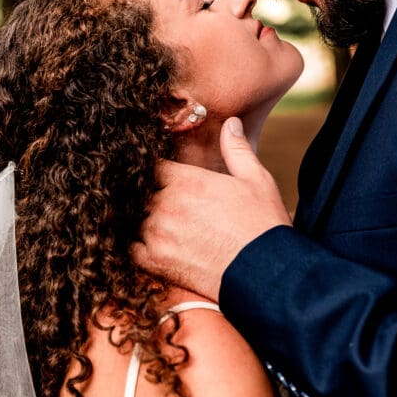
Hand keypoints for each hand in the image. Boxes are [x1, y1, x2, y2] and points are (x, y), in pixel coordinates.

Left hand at [131, 117, 291, 299]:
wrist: (266, 274)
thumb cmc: (264, 224)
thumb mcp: (256, 180)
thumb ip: (236, 149)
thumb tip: (230, 122)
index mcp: (187, 180)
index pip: (150, 165)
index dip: (153, 169)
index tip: (159, 174)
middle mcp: (167, 205)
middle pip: (137, 192)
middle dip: (145, 193)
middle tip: (155, 198)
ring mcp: (159, 235)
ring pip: (130, 219)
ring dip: (139, 219)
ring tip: (155, 221)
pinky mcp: (157, 262)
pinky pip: (130, 249)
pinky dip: (136, 245)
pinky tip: (150, 244)